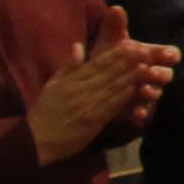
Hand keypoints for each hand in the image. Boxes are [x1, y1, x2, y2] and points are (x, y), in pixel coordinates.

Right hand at [27, 23, 173, 163]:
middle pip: (108, 73)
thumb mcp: (53, 85)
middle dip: (127, 61)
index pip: (96, 63)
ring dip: (131, 77)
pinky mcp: (94, 121)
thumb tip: (79, 45)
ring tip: (146, 66)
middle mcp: (81, 90)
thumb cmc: (45, 112)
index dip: (115, 54)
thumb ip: (68, 66)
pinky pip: (112, 106)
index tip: (130, 44)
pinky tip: (137, 90)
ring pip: (113, 88)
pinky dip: (125, 97)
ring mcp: (88, 105)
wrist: (37, 140)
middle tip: (145, 50)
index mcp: (71, 80)